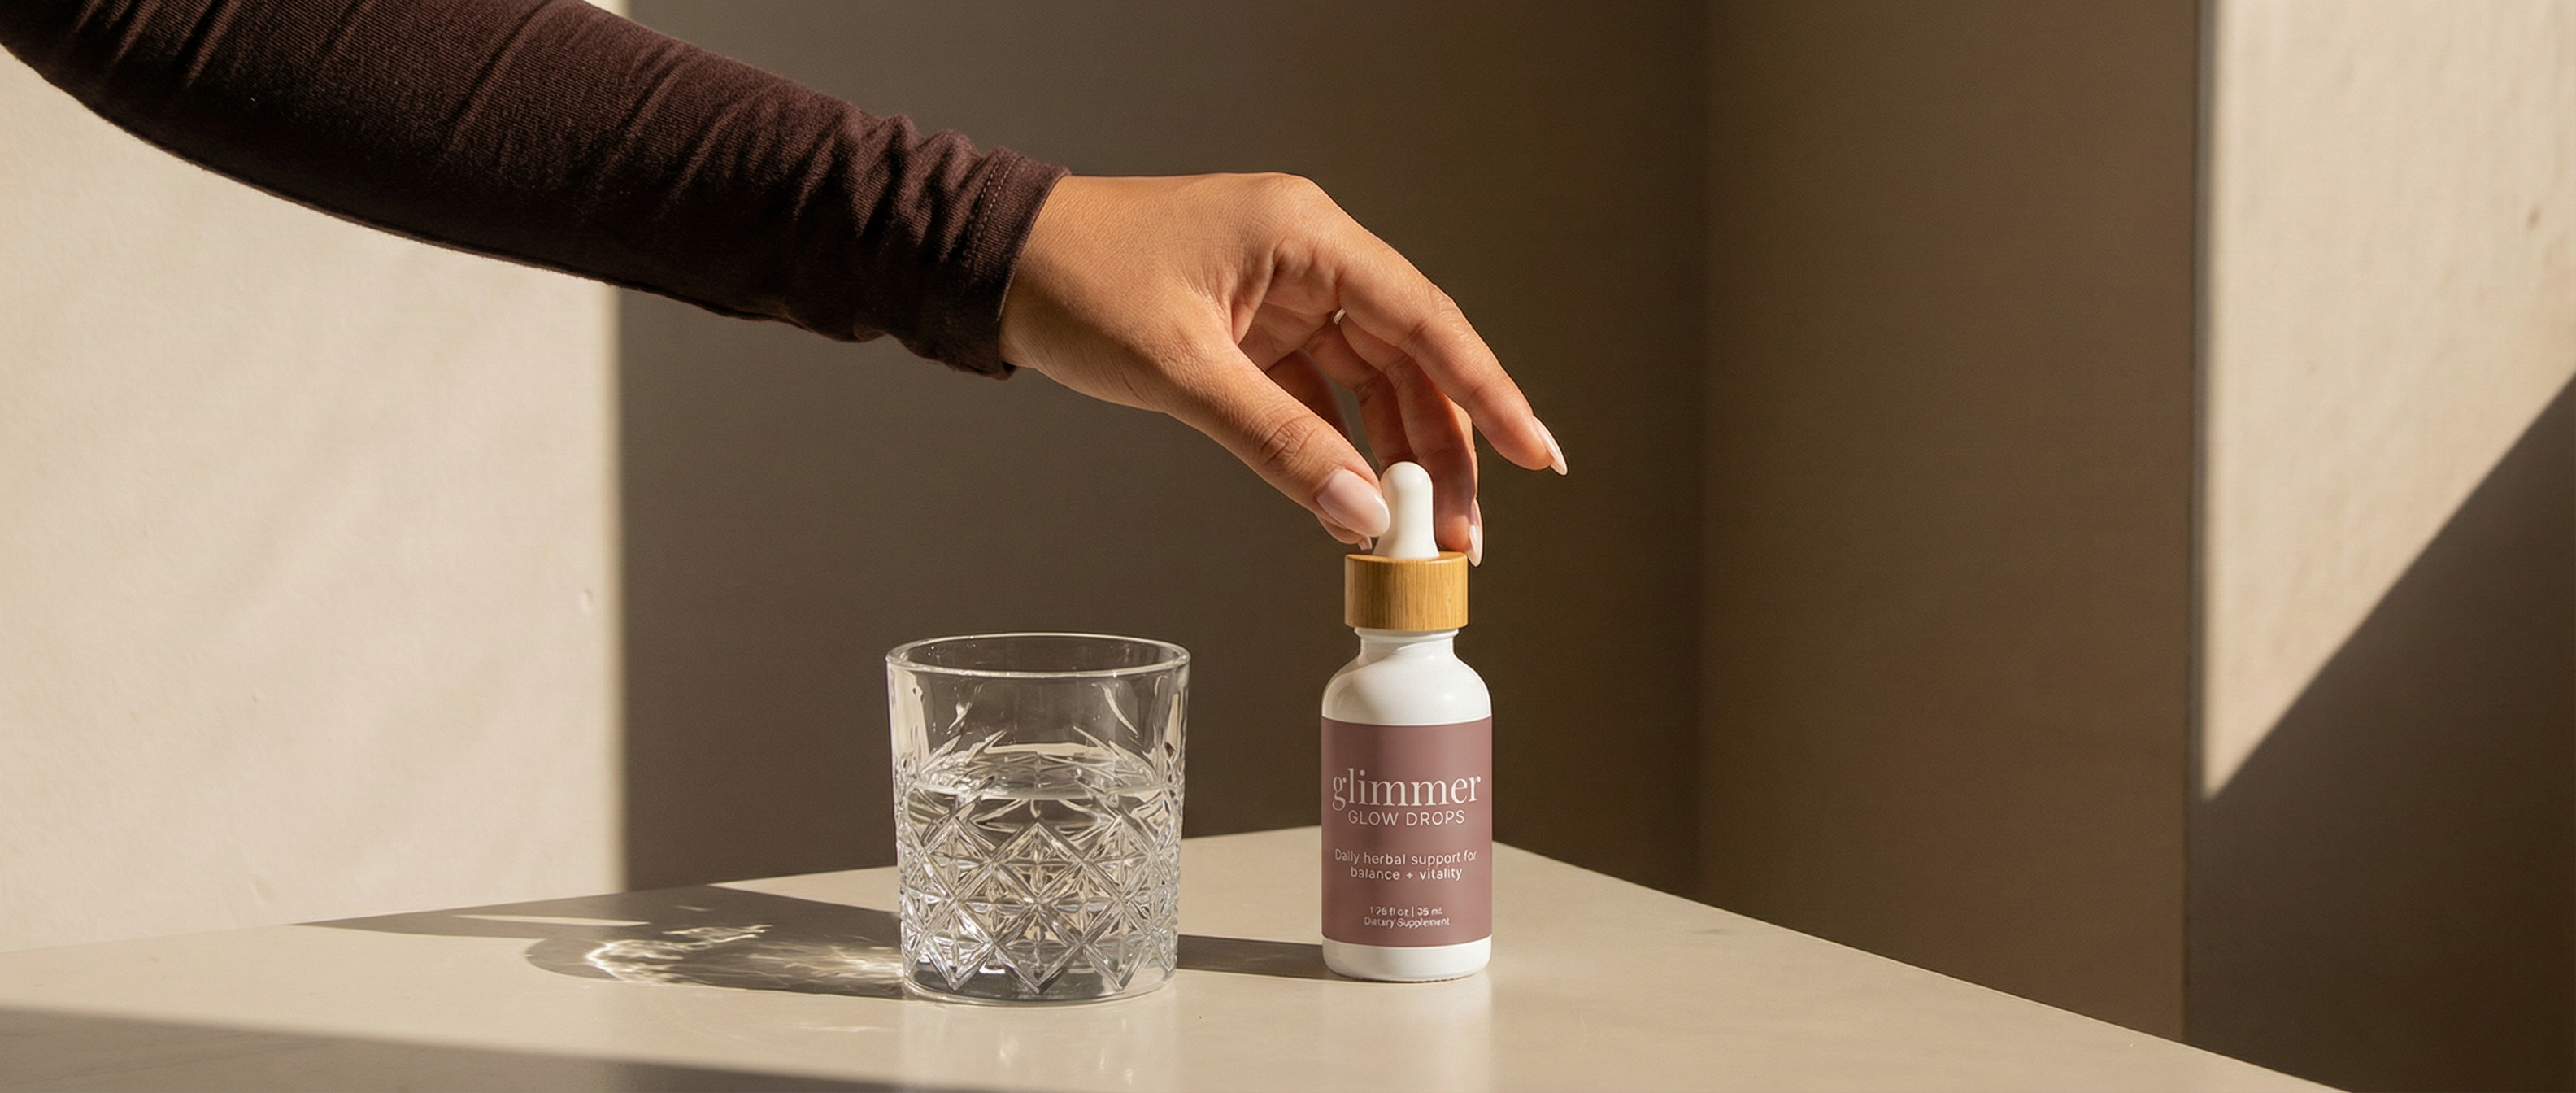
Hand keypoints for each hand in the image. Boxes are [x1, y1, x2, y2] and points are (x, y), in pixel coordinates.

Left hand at [998, 174, 1565, 560]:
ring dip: (1399, 460)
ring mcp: (1283, 294)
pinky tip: (1362, 507)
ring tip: (1423, 540)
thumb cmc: (1076, 284)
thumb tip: (1363, 517)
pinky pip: (1322, 395)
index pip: (1426, 321)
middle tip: (1464, 540)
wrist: (993, 263)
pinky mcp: (1255, 330)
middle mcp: (1310, 257)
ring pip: (1372, 385)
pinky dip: (1343, 452)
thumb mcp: (1182, 372)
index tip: (1535, 454)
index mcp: (1306, 236)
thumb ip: (1279, 445)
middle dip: (1443, 453)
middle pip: (1410, 362)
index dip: (1487, 393)